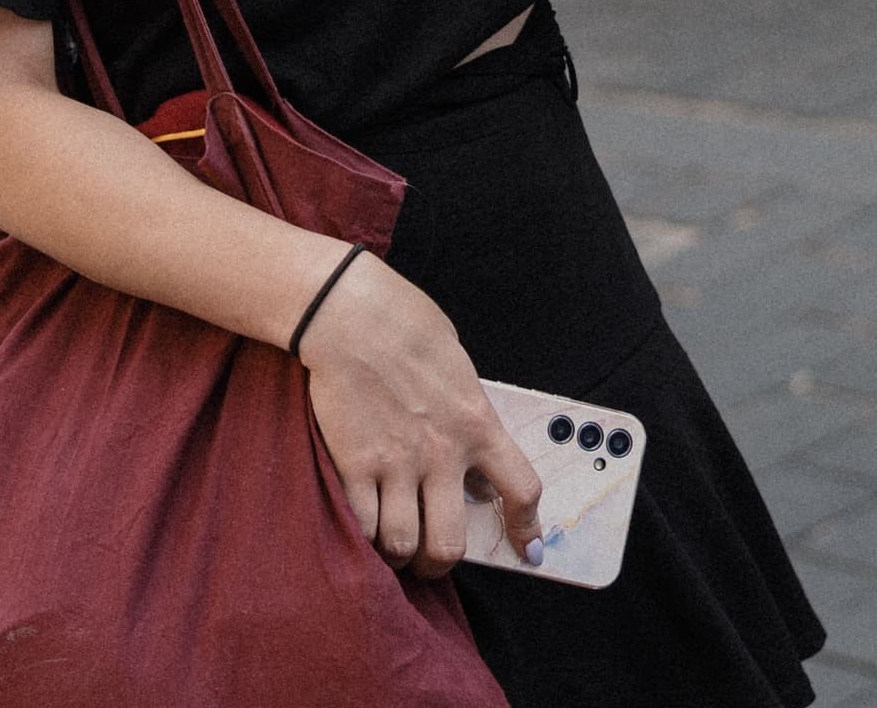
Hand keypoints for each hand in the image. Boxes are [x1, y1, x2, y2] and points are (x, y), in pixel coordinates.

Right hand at [297, 252, 541, 574]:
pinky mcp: (353, 462)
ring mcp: (395, 462)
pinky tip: (361, 525)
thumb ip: (469, 413)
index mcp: (478, 424)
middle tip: (430, 559)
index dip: (527, 528)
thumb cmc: (404, 323)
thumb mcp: (459, 367)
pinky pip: (362, 522)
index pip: (522, 490)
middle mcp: (441, 454)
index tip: (529, 549)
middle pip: (450, 543)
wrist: (347, 312)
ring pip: (403, 543)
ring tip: (392, 546)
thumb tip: (471, 450)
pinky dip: (362, 534)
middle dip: (440, 563)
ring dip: (398, 554)